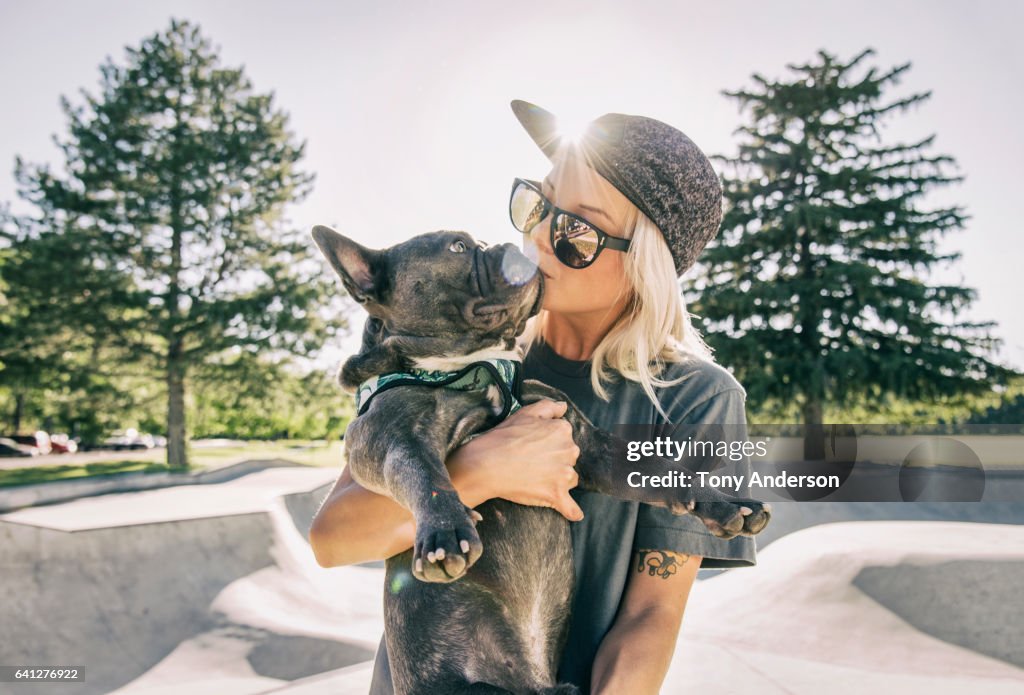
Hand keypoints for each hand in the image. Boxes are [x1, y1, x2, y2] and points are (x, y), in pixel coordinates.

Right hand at [448, 399, 584, 520]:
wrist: (487, 464)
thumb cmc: (504, 437)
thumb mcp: (526, 412)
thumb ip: (549, 407)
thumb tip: (564, 408)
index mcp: (562, 430)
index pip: (565, 438)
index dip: (550, 443)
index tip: (535, 448)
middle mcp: (569, 451)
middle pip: (568, 458)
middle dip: (555, 461)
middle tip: (532, 463)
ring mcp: (564, 474)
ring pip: (569, 479)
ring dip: (559, 482)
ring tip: (537, 481)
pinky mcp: (556, 494)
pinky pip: (571, 507)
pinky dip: (572, 511)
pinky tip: (573, 514)